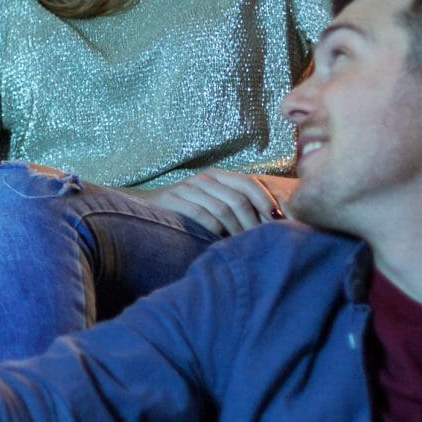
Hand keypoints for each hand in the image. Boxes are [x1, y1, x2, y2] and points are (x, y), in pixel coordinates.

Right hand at [144, 169, 287, 234]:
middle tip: (260, 241)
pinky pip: (202, 216)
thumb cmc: (185, 209)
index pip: (249, 183)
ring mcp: (188, 188)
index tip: (278, 221)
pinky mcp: (174, 201)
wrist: (143, 207)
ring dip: (236, 230)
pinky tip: (220, 242)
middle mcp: (204, 179)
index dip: (266, 201)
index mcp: (217, 176)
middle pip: (238, 199)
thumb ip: (235, 204)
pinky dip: (216, 231)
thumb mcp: (211, 200)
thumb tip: (270, 220)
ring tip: (243, 246)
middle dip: (253, 222)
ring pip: (223, 209)